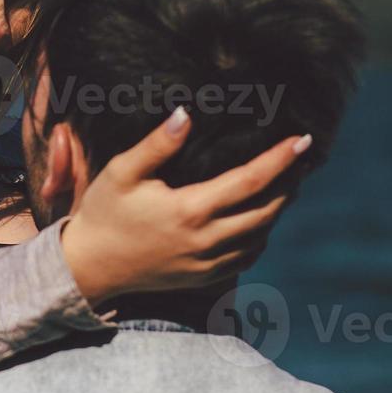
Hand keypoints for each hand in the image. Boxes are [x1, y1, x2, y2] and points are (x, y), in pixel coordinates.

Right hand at [60, 107, 310, 304]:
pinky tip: (259, 219)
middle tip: (300, 159)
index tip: (302, 139)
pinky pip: (247, 256)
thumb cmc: (104, 213)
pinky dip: (260, 235)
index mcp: (190, 210)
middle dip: (289, 182)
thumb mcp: (122, 172)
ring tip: (286, 184)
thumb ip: (156, 144)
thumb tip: (186, 114)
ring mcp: (208, 264)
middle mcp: (206, 240)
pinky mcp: (204, 278)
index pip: (251, 180)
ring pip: (261, 234)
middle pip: (267, 209)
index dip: (280, 159)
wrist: (89, 267)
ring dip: (278, 208)